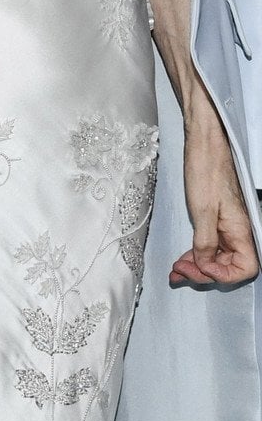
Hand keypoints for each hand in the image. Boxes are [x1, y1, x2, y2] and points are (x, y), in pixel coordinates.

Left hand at [170, 112, 258, 285]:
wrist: (204, 145)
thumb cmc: (207, 170)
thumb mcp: (203, 210)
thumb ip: (205, 241)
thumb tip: (204, 263)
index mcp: (240, 230)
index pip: (245, 268)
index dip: (222, 275)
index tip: (201, 266)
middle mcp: (237, 232)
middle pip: (228, 268)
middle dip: (203, 273)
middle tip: (179, 269)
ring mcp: (226, 229)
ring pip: (216, 259)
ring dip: (196, 268)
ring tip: (175, 270)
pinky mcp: (214, 223)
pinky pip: (208, 247)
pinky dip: (194, 256)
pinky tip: (180, 260)